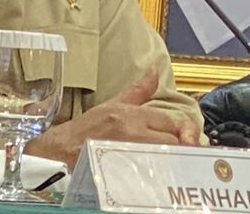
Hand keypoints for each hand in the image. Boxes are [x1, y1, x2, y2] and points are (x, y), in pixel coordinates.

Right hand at [28, 71, 199, 168]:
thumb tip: (155, 72)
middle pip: (172, 140)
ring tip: (180, 165)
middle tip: (188, 153)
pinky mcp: (122, 174)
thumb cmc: (85, 130)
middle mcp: (131, 133)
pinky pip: (150, 174)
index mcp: (131, 115)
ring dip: (174, 161)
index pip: (170, 121)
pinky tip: (163, 177)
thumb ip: (139, 91)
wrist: (59, 152)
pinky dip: (160, 175)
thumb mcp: (113, 104)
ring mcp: (127, 154)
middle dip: (182, 147)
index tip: (190, 137)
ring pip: (164, 158)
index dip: (185, 130)